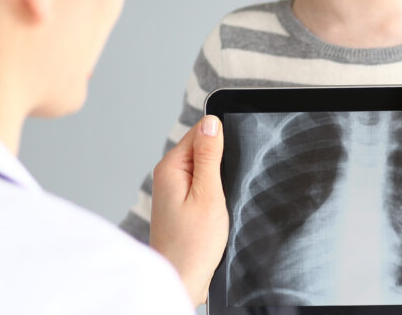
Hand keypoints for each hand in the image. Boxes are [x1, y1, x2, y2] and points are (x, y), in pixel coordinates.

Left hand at [149, 115, 228, 305]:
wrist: (182, 279)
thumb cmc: (193, 244)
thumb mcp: (208, 195)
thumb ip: (209, 157)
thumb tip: (211, 123)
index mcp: (171, 167)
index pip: (200, 132)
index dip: (222, 141)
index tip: (232, 160)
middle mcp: (168, 175)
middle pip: (203, 149)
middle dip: (222, 162)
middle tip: (225, 188)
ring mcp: (174, 190)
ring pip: (205, 169)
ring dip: (219, 180)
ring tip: (220, 202)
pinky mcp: (182, 204)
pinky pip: (203, 185)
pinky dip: (215, 193)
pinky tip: (218, 210)